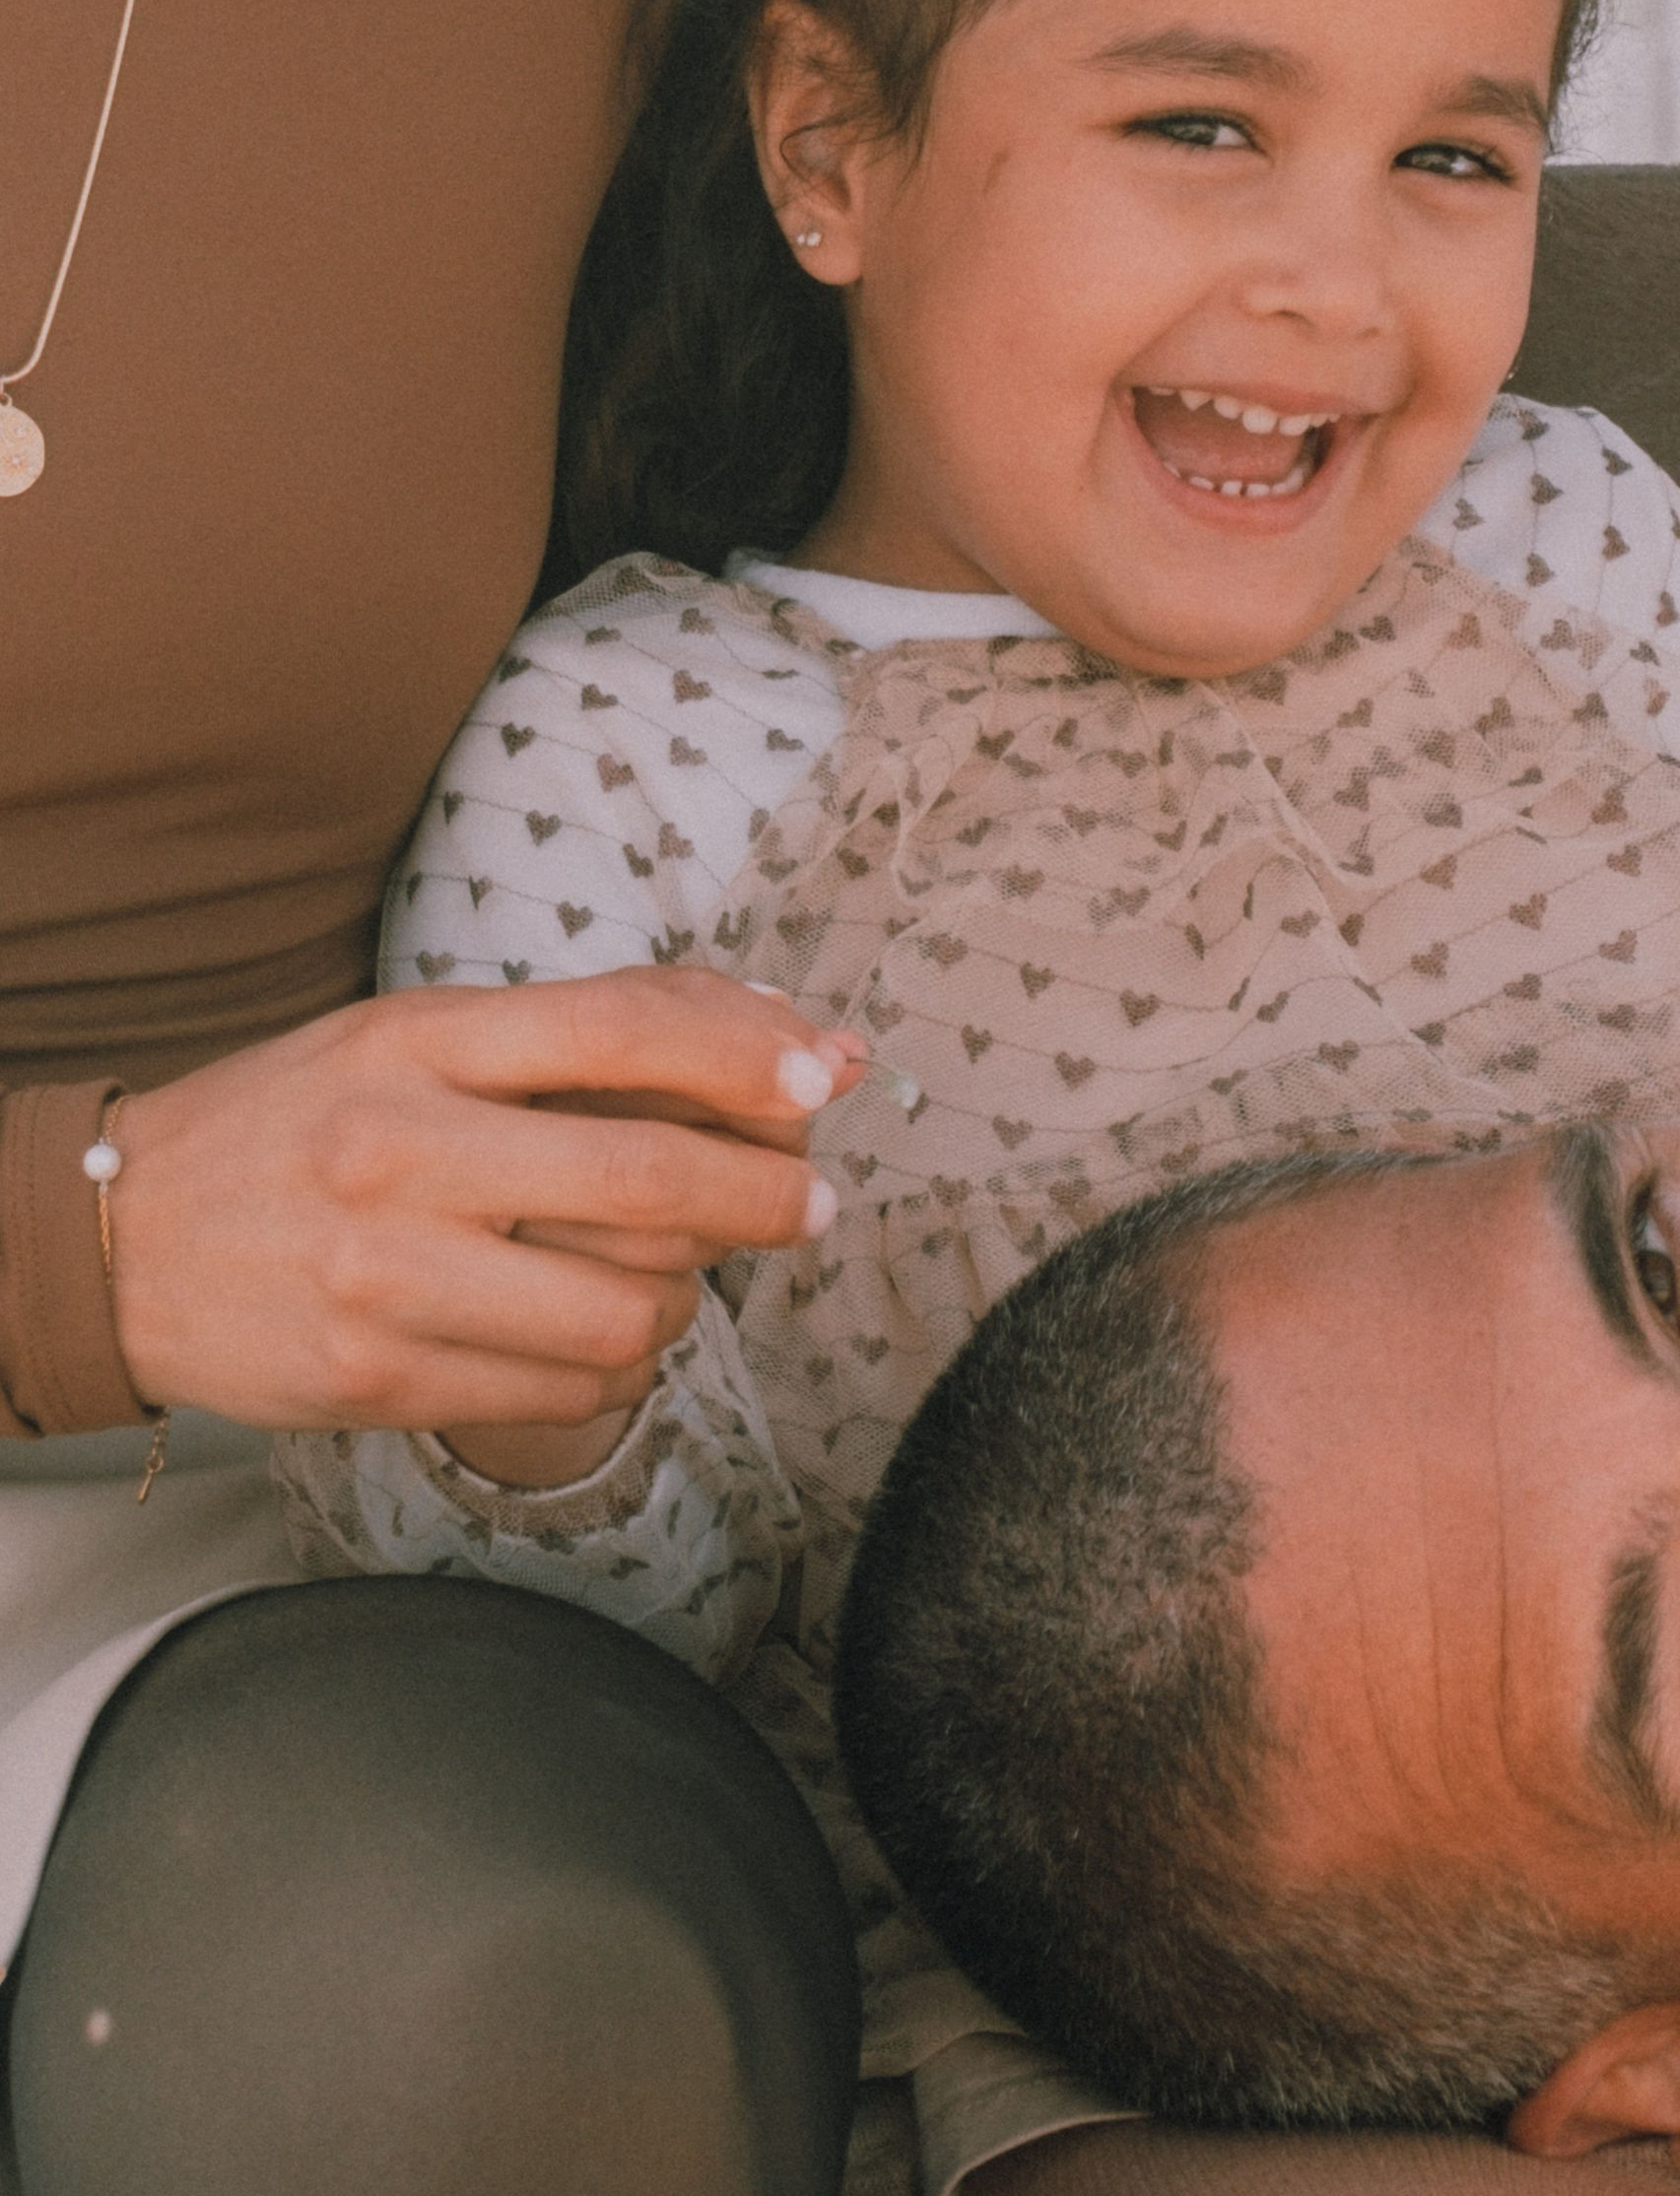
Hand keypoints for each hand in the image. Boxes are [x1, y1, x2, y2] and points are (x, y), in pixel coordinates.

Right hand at [109, 968, 868, 1436]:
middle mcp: (404, 1149)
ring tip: (679, 1270)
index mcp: (418, 1039)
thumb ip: (583, 1031)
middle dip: (768, 1195)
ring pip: (627, 1301)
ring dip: (690, 1292)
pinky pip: (565, 1384)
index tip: (826, 1076)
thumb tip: (779, 1031)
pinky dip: (620, 1362)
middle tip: (815, 1203)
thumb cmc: (303, 1120)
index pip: (619, 1027)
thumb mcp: (416, 1035)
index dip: (745, 1053)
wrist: (121, 1239)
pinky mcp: (379, 1378)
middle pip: (649, 1177)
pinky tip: (603, 1329)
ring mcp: (389, 1272)